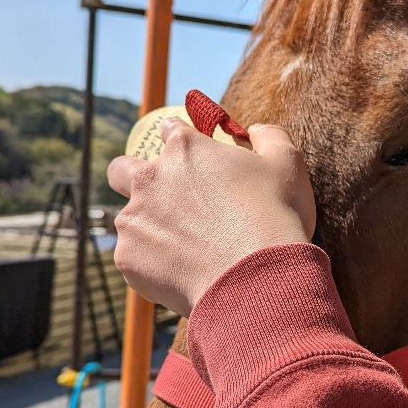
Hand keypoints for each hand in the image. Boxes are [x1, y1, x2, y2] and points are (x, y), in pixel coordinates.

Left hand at [107, 118, 315, 315]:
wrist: (257, 277)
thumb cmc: (274, 216)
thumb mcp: (286, 163)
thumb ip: (268, 136)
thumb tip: (254, 130)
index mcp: (184, 149)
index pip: (169, 130)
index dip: (180, 141)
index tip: (192, 158)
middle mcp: (149, 178)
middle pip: (121, 170)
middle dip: (132, 178)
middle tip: (163, 200)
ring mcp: (134, 219)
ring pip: (130, 219)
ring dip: (150, 228)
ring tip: (186, 251)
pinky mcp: (127, 257)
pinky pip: (135, 258)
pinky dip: (154, 264)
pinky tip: (184, 273)